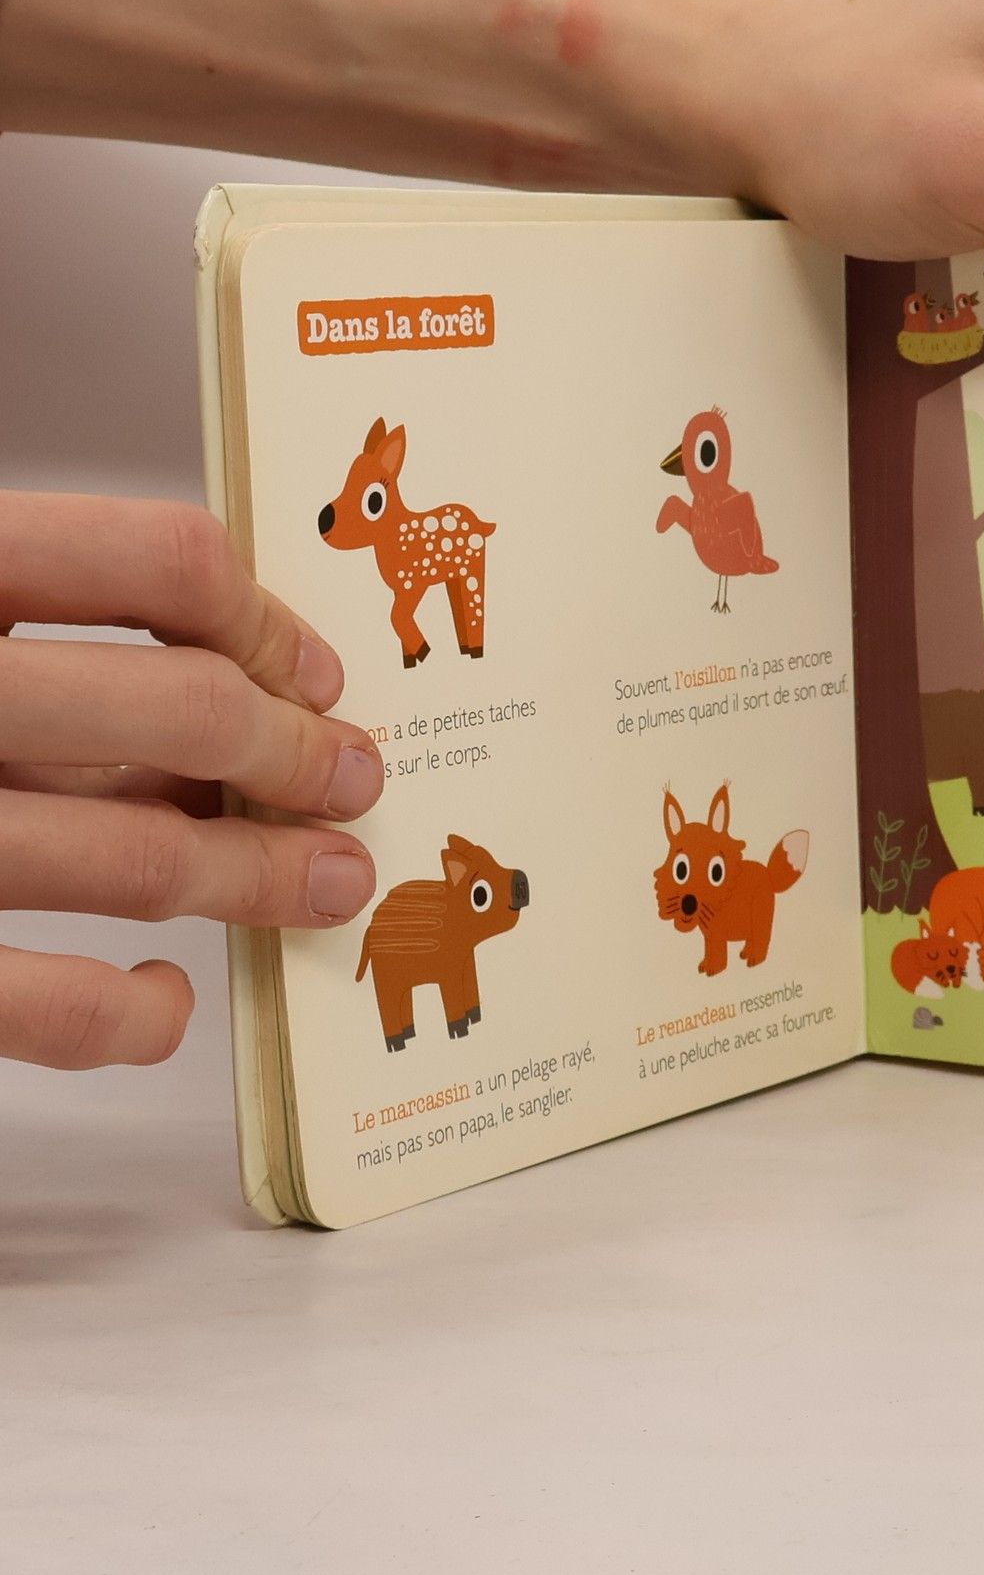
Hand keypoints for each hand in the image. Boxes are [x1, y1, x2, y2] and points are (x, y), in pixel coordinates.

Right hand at [0, 495, 381, 1068]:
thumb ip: (40, 632)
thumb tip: (240, 687)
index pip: (160, 559)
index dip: (266, 618)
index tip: (313, 670)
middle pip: (175, 708)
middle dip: (295, 754)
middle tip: (352, 779)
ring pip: (135, 855)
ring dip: (258, 876)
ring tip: (327, 884)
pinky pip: (39, 1007)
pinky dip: (129, 1014)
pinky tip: (164, 1002)